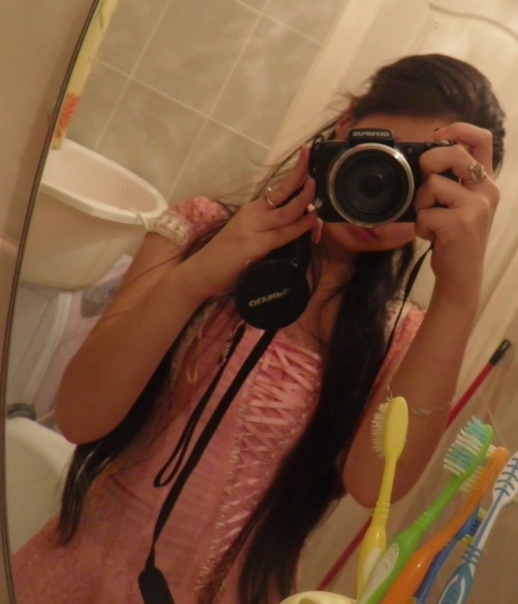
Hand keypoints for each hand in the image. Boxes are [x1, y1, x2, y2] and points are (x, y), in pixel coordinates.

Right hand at [178, 147, 319, 298]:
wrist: (201, 272)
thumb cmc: (224, 258)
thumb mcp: (247, 235)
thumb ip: (266, 229)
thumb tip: (294, 225)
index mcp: (251, 211)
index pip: (277, 189)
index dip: (294, 172)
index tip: (307, 155)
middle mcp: (252, 214)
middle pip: (282, 191)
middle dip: (300, 172)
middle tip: (312, 154)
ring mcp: (253, 229)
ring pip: (287, 211)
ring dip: (305, 198)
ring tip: (318, 185)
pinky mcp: (255, 245)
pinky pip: (283, 234)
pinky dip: (301, 226)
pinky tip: (312, 219)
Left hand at [413, 122, 499, 303]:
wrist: (461, 276)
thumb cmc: (453, 239)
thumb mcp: (458, 206)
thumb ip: (449, 182)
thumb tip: (422, 158)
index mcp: (485, 182)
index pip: (482, 139)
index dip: (458, 129)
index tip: (437, 134)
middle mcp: (487, 191)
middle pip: (453, 152)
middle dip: (429, 163)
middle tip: (426, 185)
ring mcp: (476, 207)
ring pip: (433, 185)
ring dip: (421, 204)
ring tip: (431, 221)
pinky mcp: (461, 224)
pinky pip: (425, 213)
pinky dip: (420, 227)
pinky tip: (433, 237)